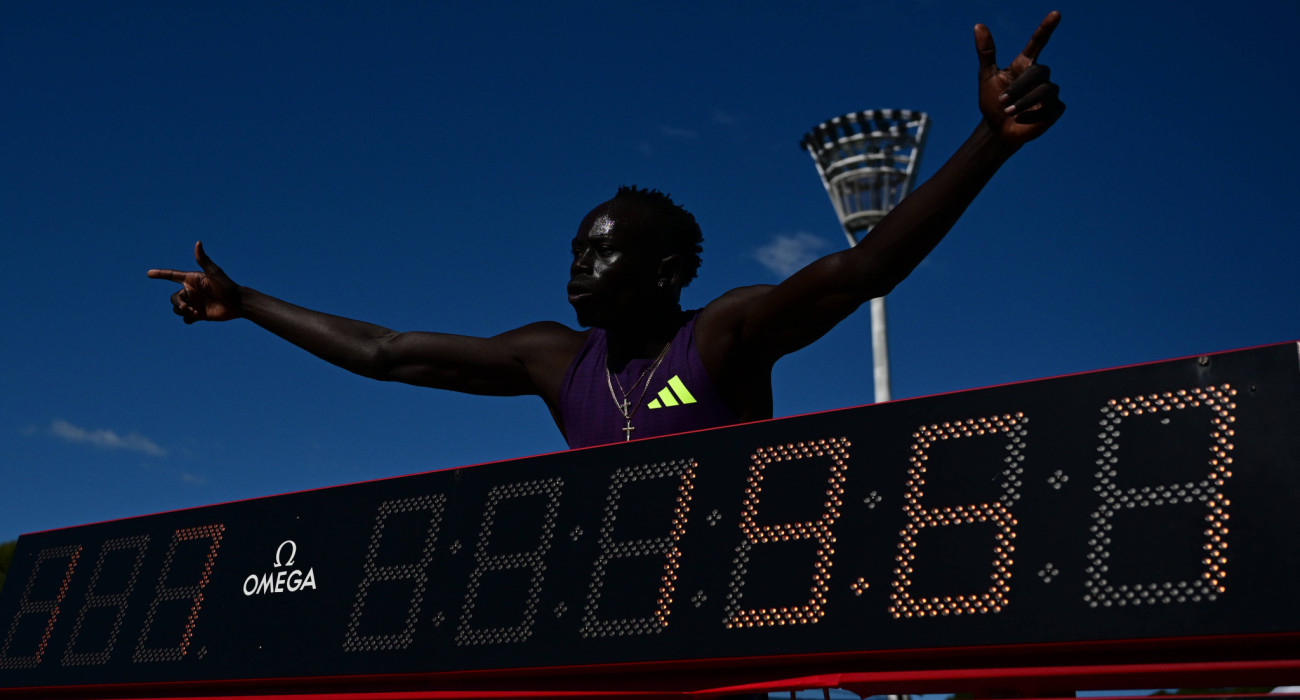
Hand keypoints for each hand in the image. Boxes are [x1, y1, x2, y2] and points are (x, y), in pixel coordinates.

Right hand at [147, 241, 242, 323]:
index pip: (172, 275)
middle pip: (173, 298)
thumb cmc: (227, 286)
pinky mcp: (199, 314)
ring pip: (177, 309)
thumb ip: (203, 260)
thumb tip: (198, 243)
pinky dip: (188, 319)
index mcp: (192, 280)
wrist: (238, 303)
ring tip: (195, 312)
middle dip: (178, 304)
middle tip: (188, 307)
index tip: (148, 273)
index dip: (160, 274)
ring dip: (183, 312)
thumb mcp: (214, 273)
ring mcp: (195, 303)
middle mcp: (191, 291)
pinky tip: (195, 317)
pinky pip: (186, 319)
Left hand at [976, 11, 1065, 146]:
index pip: (1038, 42)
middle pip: (1038, 72)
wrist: (998, 131)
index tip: (1056, 14)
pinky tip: (1023, 119)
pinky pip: (1050, 107)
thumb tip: (978, 25)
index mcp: (1024, 65)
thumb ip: (986, 52)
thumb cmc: (992, 103)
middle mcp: (1040, 75)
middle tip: (1002, 101)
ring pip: (1046, 89)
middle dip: (1019, 87)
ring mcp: (1050, 91)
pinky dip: (1033, 115)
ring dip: (1025, 101)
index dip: (1046, 28)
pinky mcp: (1056, 108)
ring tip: (1009, 112)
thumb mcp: (986, 77)